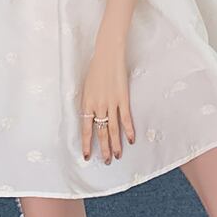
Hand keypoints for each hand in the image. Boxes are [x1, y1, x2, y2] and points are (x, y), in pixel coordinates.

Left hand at [80, 47, 135, 163]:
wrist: (107, 54)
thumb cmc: (95, 69)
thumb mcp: (86, 87)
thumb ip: (88, 103)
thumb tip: (89, 117)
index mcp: (87, 103)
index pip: (85, 129)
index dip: (86, 144)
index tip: (87, 156)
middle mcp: (99, 105)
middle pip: (101, 132)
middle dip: (103, 149)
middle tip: (106, 161)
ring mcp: (112, 102)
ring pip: (113, 129)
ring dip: (115, 144)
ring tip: (117, 156)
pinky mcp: (123, 98)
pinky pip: (126, 118)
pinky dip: (129, 130)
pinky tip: (131, 140)